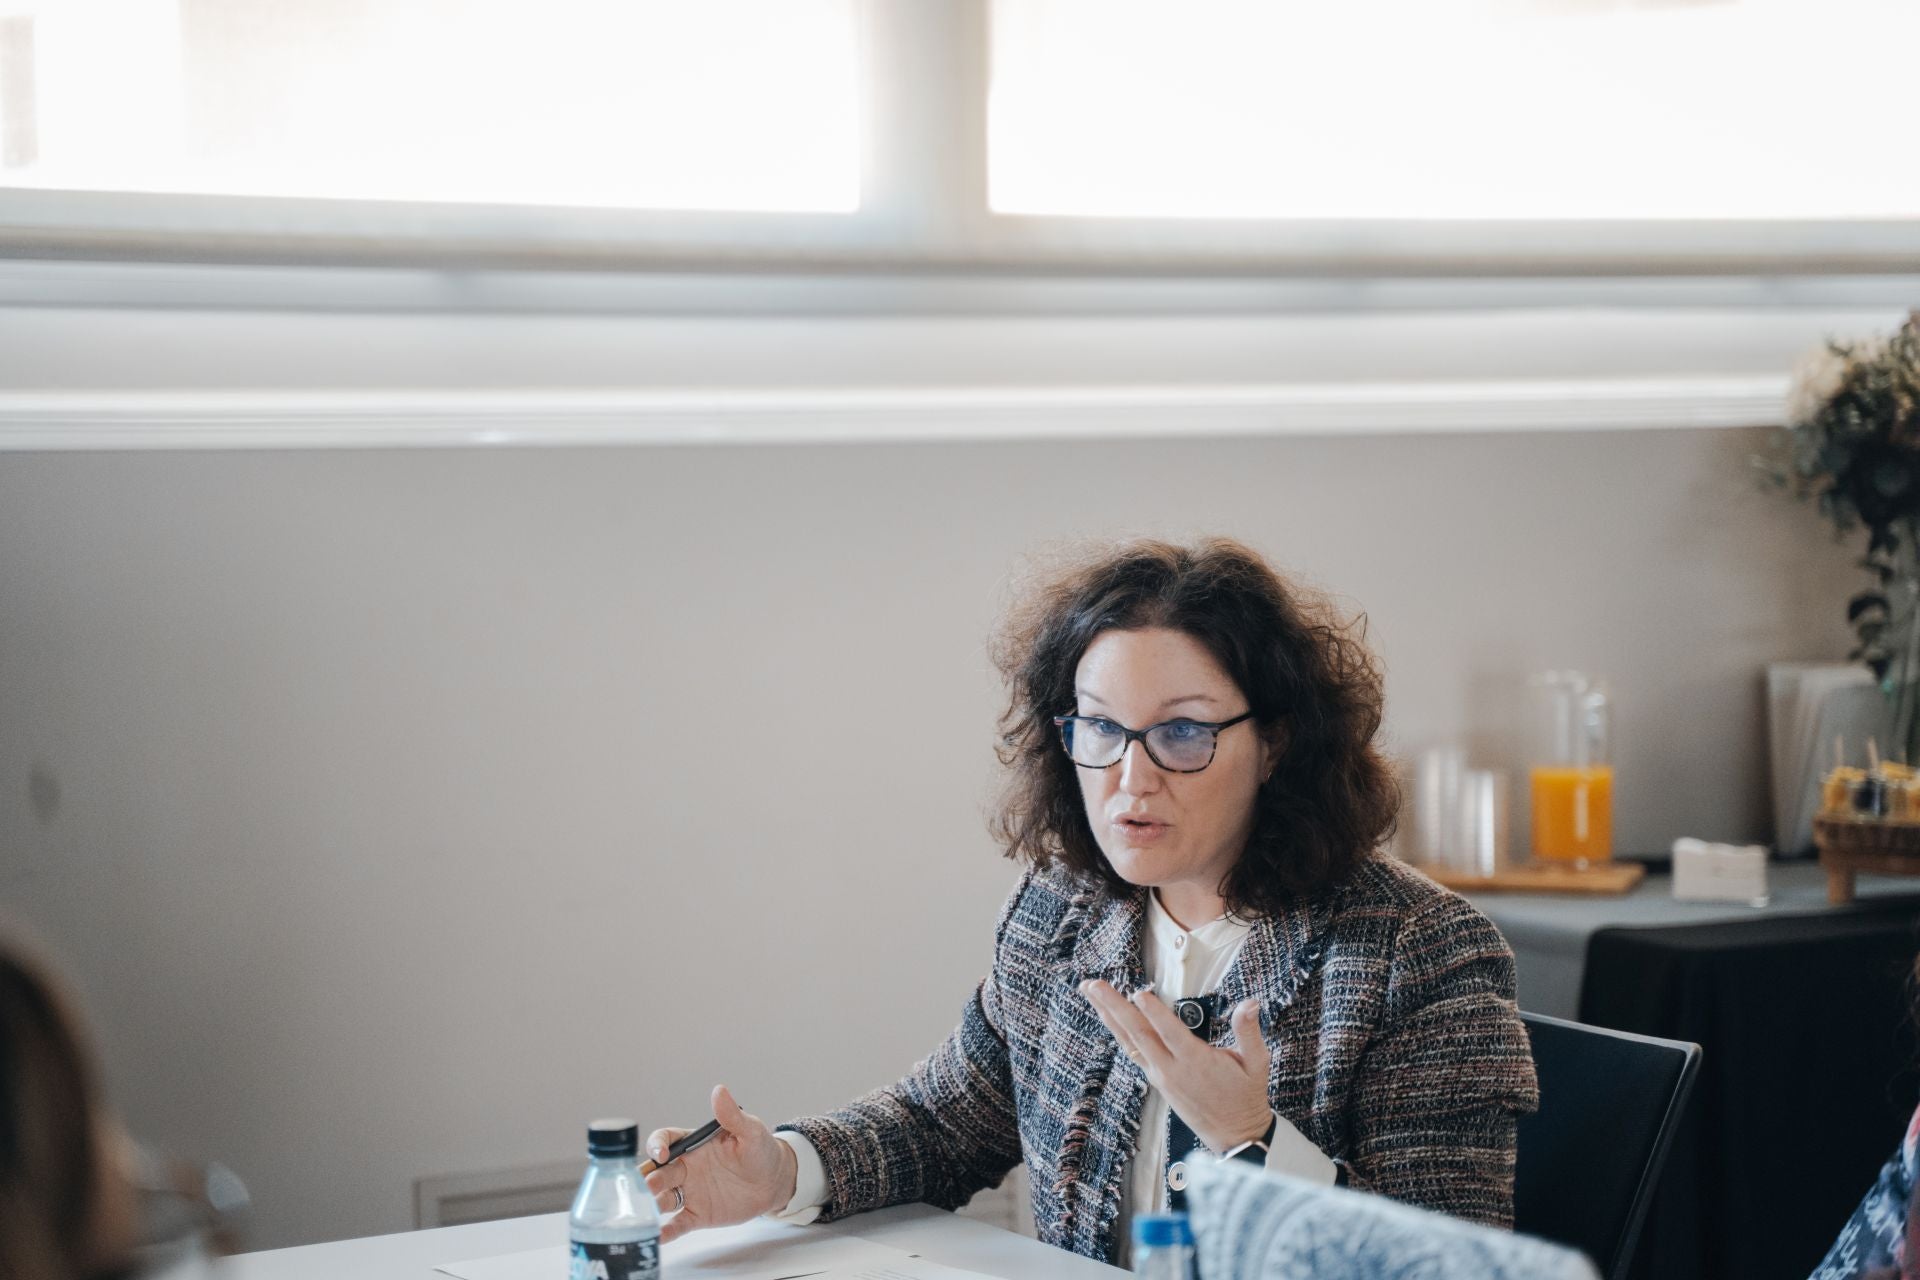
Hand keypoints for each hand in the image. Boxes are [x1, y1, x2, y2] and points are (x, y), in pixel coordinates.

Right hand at [643, 1085, 798, 1243]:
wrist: (774, 1181)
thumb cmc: (760, 1150)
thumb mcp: (750, 1130)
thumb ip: (732, 1116)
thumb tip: (719, 1091)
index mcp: (693, 1145)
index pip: (665, 1141)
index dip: (657, 1146)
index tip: (661, 1154)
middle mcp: (685, 1168)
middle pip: (657, 1172)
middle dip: (648, 1179)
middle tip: (645, 1186)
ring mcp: (690, 1192)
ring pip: (662, 1199)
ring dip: (651, 1205)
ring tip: (645, 1213)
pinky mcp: (699, 1214)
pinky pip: (677, 1224)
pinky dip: (665, 1232)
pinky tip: (656, 1237)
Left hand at [1080, 979, 1273, 1154]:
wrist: (1235, 1135)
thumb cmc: (1246, 1096)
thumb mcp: (1256, 1064)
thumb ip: (1249, 1031)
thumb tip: (1251, 1003)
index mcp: (1197, 1062)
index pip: (1170, 1034)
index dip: (1155, 1013)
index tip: (1138, 992)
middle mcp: (1172, 1069)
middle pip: (1138, 1034)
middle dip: (1114, 1006)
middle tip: (1093, 984)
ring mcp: (1160, 1075)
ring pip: (1129, 1041)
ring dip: (1108, 1015)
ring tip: (1089, 991)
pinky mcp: (1156, 1080)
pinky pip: (1133, 1051)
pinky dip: (1118, 1031)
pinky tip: (1108, 1017)